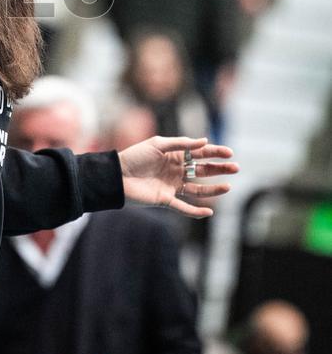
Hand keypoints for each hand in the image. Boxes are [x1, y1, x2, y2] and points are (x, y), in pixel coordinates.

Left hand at [118, 136, 237, 217]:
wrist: (116, 175)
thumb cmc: (135, 156)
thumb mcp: (158, 144)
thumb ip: (181, 144)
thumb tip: (204, 141)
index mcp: (175, 155)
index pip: (200, 154)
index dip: (215, 153)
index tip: (229, 153)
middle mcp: (176, 171)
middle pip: (203, 171)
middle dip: (219, 170)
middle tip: (236, 168)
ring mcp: (172, 186)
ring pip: (197, 189)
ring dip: (213, 189)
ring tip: (227, 187)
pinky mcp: (165, 200)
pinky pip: (184, 207)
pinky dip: (196, 211)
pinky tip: (209, 212)